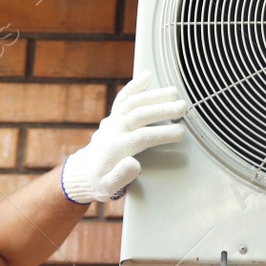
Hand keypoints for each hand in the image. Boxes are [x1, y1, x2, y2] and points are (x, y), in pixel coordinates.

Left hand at [60, 72, 187, 203]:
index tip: (180, 133)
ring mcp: (113, 120)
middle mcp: (114, 130)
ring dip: (154, 96)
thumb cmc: (100, 181)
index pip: (143, 137)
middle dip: (162, 110)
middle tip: (182, 108)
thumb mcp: (107, 189)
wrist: (83, 172)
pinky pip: (123, 97)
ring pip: (134, 102)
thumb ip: (120, 178)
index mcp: (116, 148)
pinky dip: (135, 85)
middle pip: (140, 115)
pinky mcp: (114, 115)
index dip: (162, 134)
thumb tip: (134, 164)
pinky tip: (147, 75)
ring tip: (174, 93)